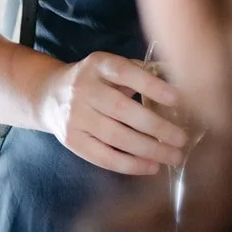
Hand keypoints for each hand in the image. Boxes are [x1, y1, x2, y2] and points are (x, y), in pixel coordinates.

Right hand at [40, 52, 188, 174]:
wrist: (49, 95)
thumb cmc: (94, 81)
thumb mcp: (110, 67)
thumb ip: (140, 73)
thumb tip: (182, 85)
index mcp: (97, 65)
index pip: (124, 73)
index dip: (150, 85)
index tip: (176, 99)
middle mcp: (83, 89)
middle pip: (122, 110)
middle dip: (157, 127)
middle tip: (182, 139)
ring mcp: (75, 116)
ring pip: (116, 137)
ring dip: (149, 150)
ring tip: (174, 156)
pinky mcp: (72, 140)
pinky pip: (104, 157)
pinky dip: (131, 165)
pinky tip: (151, 166)